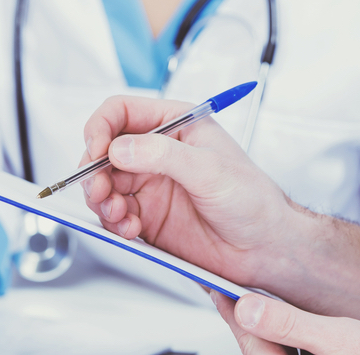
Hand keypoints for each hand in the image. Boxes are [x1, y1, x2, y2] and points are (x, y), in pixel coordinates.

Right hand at [81, 95, 304, 285]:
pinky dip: (114, 222)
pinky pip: (114, 215)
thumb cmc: (253, 200)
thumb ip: (163, 155)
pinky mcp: (148, 216)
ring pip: (104, 185)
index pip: (121, 112)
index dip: (101, 128)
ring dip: (102, 200)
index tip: (97, 150)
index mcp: (175, 125)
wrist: (264, 247)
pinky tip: (131, 229)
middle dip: (95, 171)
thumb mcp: (210, 170)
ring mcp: (151, 185)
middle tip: (102, 191)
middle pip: (104, 151)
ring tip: (119, 214)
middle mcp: (159, 152)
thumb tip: (120, 148)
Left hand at [210, 291, 359, 354]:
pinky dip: (287, 334)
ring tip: (254, 299)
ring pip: (276, 349)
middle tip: (228, 288)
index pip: (250, 340)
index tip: (220, 286)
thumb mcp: (340, 339)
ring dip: (267, 325)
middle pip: (260, 347)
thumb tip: (247, 306)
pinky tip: (290, 317)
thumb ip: (290, 323)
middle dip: (246, 318)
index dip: (233, 310)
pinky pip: (295, 351)